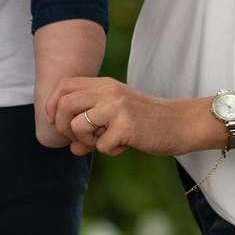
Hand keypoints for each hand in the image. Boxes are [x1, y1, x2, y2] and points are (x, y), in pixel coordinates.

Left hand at [52, 77, 211, 156]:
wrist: (182, 123)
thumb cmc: (148, 121)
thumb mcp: (117, 117)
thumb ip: (92, 128)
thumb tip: (71, 148)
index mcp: (104, 84)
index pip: (64, 85)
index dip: (53, 105)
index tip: (57, 123)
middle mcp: (108, 90)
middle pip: (64, 105)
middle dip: (64, 128)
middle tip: (79, 140)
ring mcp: (117, 107)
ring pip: (78, 126)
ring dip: (86, 142)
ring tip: (105, 142)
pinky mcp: (126, 125)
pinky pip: (102, 145)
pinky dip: (110, 151)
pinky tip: (126, 145)